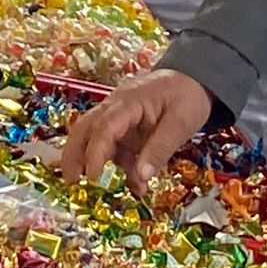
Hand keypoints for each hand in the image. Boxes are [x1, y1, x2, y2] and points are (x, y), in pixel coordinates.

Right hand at [60, 69, 213, 189]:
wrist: (195, 78)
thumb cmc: (187, 96)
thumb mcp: (180, 123)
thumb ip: (159, 149)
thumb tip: (141, 178)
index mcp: (128, 102)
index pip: (104, 128)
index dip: (95, 153)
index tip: (92, 177)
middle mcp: (115, 107)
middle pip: (84, 129)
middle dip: (74, 155)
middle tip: (71, 182)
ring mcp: (118, 117)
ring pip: (94, 139)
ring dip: (95, 163)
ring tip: (98, 189)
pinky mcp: (125, 128)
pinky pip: (115, 147)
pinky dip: (119, 165)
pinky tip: (134, 184)